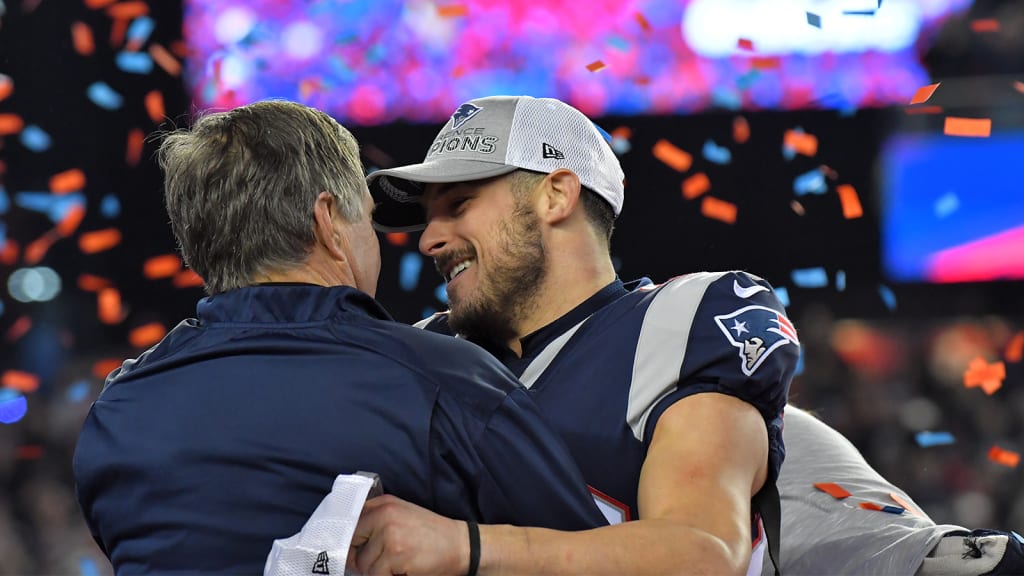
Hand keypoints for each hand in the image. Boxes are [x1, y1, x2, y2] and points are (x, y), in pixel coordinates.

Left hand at [348, 494, 469, 575]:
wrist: (461, 546)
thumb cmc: (432, 534)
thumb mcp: (403, 514)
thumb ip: (378, 517)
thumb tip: (348, 537)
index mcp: (384, 504)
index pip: (350, 522)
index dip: (348, 540)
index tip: (351, 551)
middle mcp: (385, 516)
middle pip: (352, 544)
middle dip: (360, 558)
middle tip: (380, 562)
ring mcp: (390, 535)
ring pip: (363, 564)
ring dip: (376, 571)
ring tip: (397, 565)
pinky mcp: (396, 556)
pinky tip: (403, 571)